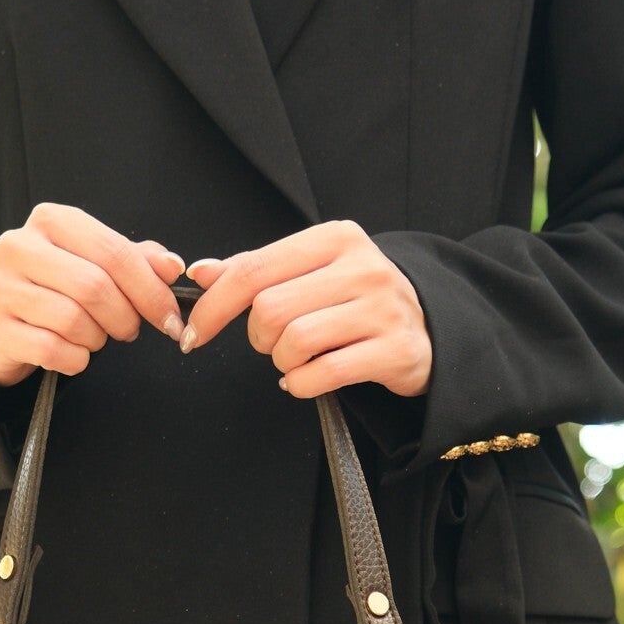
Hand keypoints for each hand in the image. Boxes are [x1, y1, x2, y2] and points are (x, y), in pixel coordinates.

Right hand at [0, 202, 186, 384]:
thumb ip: (136, 261)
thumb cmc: (59, 290)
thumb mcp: (97, 265)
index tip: (171, 318)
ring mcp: (2, 288)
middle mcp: (19, 247)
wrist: (6, 323)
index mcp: (51, 221)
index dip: (151, 290)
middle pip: (94, 286)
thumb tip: (173, 267)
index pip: (113, 252)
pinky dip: (75, 359)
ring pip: (73, 320)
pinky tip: (73, 353)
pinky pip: (53, 350)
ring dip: (97, 339)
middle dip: (125, 317)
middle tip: (130, 330)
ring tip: (94, 336)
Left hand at [181, 220, 431, 398]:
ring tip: (296, 359)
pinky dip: (301, 384)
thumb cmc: (357, 300)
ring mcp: (382, 309)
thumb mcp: (311, 272)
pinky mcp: (395, 351)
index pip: (254, 270)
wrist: (429, 328)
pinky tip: (305, 379)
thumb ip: (257, 270)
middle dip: (258, 337)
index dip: (214, 307)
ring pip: (294, 343)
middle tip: (271, 343)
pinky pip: (322, 375)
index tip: (195, 332)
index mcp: (335, 238)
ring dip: (281, 362)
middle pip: (270, 310)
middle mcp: (362, 267)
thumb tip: (202, 271)